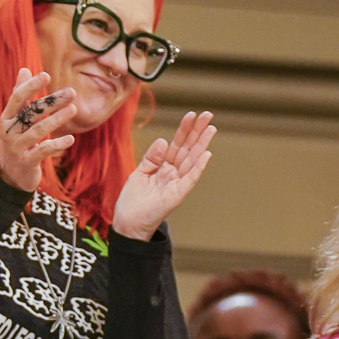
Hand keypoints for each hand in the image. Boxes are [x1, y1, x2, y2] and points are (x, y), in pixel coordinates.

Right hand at [0, 69, 79, 194]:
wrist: (10, 175)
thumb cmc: (16, 140)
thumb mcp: (15, 119)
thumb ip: (20, 95)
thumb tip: (24, 69)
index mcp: (7, 117)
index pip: (18, 98)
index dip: (31, 86)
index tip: (47, 75)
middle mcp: (9, 131)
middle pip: (31, 113)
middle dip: (52, 102)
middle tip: (71, 92)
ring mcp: (17, 147)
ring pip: (38, 131)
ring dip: (57, 119)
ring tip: (74, 109)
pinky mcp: (27, 162)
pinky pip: (43, 151)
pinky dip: (57, 144)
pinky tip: (71, 138)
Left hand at [112, 110, 215, 239]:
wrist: (127, 224)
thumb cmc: (132, 202)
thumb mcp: (139, 174)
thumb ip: (152, 158)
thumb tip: (163, 141)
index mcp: (164, 168)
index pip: (177, 145)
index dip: (184, 130)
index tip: (191, 115)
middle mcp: (173, 174)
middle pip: (188, 149)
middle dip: (197, 131)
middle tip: (208, 115)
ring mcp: (177, 184)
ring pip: (192, 160)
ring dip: (202, 144)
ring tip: (211, 128)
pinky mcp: (177, 195)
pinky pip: (190, 179)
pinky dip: (198, 167)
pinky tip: (206, 154)